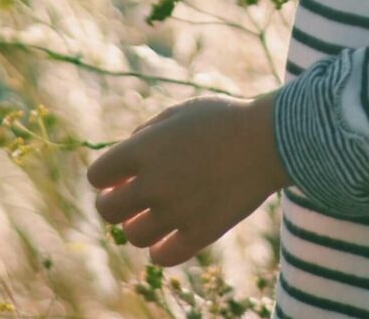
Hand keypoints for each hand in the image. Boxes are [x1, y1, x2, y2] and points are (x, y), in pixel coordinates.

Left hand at [87, 94, 287, 267]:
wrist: (271, 139)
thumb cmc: (225, 119)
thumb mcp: (180, 112)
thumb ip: (147, 134)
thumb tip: (126, 160)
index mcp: (144, 149)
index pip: (97, 175)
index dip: (106, 176)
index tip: (120, 175)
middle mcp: (154, 182)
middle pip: (107, 211)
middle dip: (114, 204)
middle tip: (130, 199)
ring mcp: (176, 211)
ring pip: (134, 236)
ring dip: (138, 226)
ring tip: (154, 215)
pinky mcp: (200, 232)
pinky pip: (164, 256)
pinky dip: (160, 250)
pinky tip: (168, 238)